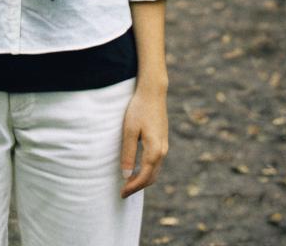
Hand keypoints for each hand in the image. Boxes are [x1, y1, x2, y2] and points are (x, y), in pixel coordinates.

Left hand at [119, 83, 168, 198]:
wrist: (153, 92)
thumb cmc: (139, 109)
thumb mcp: (129, 130)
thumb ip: (128, 153)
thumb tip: (127, 175)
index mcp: (154, 150)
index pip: (144, 177)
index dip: (133, 187)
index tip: (122, 193)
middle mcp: (162, 151)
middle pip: (152, 177)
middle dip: (138, 186)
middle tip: (123, 191)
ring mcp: (164, 146)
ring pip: (155, 170)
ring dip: (143, 179)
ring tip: (129, 182)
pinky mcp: (162, 140)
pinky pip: (156, 162)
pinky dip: (147, 170)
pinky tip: (137, 168)